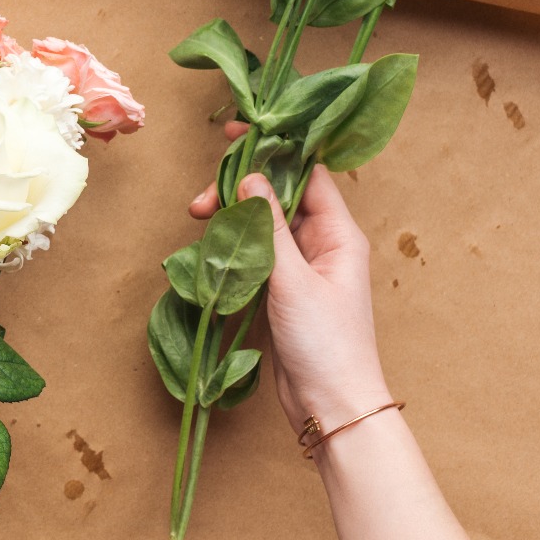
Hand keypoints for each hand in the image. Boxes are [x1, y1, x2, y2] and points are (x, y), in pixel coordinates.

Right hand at [191, 128, 392, 434]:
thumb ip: (271, 227)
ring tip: (199, 223)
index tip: (237, 135)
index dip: (275, 149)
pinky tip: (209, 250)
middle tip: (202, 202)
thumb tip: (252, 177)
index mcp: (339, 234)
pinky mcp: (282, 290)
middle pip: (278, 196)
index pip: (307, 173)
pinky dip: (231, 246)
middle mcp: (323, 244)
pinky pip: (255, 253)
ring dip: (232, 219)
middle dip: (240, 190)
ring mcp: (302, 268)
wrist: (331, 404)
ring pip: (263, 225)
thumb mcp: (294, 279)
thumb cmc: (325, 343)